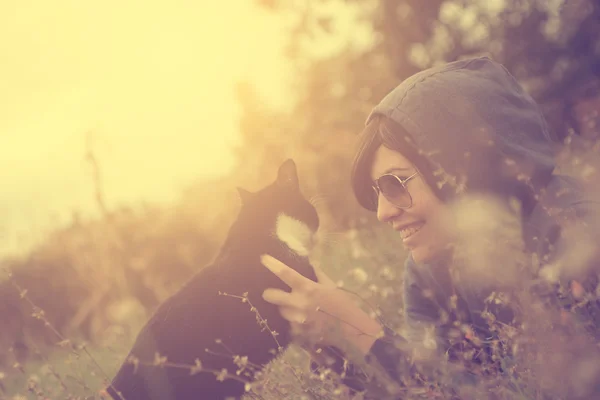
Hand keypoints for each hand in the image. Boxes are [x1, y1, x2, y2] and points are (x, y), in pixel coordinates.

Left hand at [260, 254, 381, 353]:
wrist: (351, 330)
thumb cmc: (343, 305)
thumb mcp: (331, 286)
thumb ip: (318, 275)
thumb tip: (310, 263)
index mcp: (307, 288)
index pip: (285, 273)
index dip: (272, 265)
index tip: (263, 258)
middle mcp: (298, 303)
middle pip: (271, 296)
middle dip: (269, 293)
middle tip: (272, 292)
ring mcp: (296, 319)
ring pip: (280, 311)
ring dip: (285, 308)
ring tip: (296, 308)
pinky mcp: (298, 333)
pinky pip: (290, 325)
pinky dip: (294, 322)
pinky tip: (304, 321)